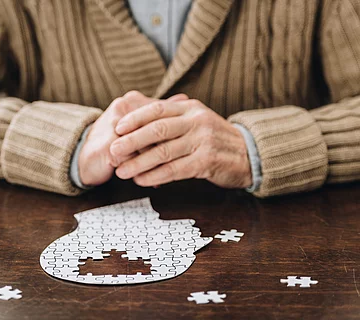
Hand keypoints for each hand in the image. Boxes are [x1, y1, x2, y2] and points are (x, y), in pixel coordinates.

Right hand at [78, 91, 187, 185]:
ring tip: (168, 172)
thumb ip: (158, 112)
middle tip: (182, 160)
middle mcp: (122, 110)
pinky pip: (135, 161)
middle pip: (157, 129)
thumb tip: (184, 98)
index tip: (184, 145)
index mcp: (131, 101)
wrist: (81, 158)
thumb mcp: (136, 123)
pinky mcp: (109, 148)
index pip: (162, 115)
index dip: (174, 132)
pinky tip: (154, 182)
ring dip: (158, 161)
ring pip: (148, 145)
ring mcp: (114, 128)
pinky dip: (146, 172)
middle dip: (168, 147)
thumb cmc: (113, 142)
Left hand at [109, 99, 251, 188]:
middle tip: (113, 151)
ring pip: (163, 151)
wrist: (248, 154)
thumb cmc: (214, 139)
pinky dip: (155, 175)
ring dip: (139, 163)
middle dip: (131, 141)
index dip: (135, 118)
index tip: (117, 128)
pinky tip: (141, 180)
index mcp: (190, 108)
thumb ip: (172, 119)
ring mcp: (203, 141)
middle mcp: (196, 121)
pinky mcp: (206, 161)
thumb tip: (136, 119)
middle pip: (157, 129)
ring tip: (122, 171)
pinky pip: (174, 169)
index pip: (157, 110)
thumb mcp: (195, 121)